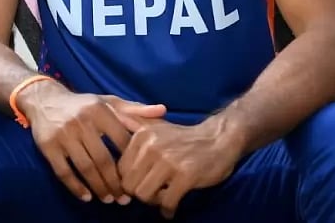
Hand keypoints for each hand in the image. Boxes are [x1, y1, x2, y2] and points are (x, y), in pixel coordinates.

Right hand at [18, 81, 166, 204]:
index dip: (132, 162)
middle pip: (103, 160)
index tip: (139, 177)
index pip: (122, 141)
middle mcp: (81, 122)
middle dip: (116, 183)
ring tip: (108, 200)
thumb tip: (163, 110)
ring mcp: (63, 135)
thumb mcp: (108, 101)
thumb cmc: (82, 104)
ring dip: (99, 188)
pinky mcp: (48, 146)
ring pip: (85, 168)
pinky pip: (64, 172)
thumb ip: (134, 109)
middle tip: (124, 199)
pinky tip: (86, 197)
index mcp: (99, 111)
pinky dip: (76, 187)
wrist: (44, 99)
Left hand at [118, 117, 242, 218]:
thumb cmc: (184, 138)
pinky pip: (167, 202)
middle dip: (139, 194)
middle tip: (151, 194)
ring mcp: (168, 161)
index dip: (128, 182)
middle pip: (129, 185)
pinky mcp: (185, 176)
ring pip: (144, 195)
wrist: (219, 139)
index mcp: (141, 137)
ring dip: (153, 202)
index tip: (140, 185)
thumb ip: (134, 125)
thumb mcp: (156, 126)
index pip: (120, 169)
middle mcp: (151, 147)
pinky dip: (168, 210)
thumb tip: (115, 128)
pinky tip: (171, 209)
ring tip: (162, 198)